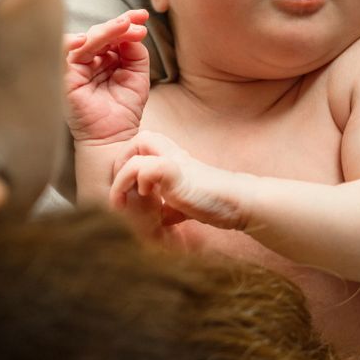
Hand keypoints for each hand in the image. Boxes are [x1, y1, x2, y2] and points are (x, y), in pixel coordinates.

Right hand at [65, 9, 149, 144]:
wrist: (114, 137)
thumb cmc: (124, 110)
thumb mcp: (137, 76)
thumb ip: (135, 53)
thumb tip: (131, 32)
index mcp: (105, 58)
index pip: (113, 34)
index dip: (127, 22)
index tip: (143, 15)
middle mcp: (89, 60)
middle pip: (100, 33)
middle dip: (119, 24)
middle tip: (136, 22)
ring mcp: (76, 68)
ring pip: (85, 41)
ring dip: (104, 31)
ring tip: (123, 26)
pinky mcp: (64, 78)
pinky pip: (61, 55)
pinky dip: (69, 44)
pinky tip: (85, 40)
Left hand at [110, 131, 249, 230]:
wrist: (237, 203)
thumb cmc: (213, 202)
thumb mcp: (183, 203)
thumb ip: (170, 206)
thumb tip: (161, 220)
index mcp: (172, 159)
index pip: (141, 147)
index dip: (128, 165)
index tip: (128, 193)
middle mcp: (172, 154)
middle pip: (137, 139)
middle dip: (121, 164)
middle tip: (124, 190)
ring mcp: (174, 161)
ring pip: (137, 146)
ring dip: (123, 176)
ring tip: (127, 198)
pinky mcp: (177, 173)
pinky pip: (147, 167)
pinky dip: (138, 181)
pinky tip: (146, 196)